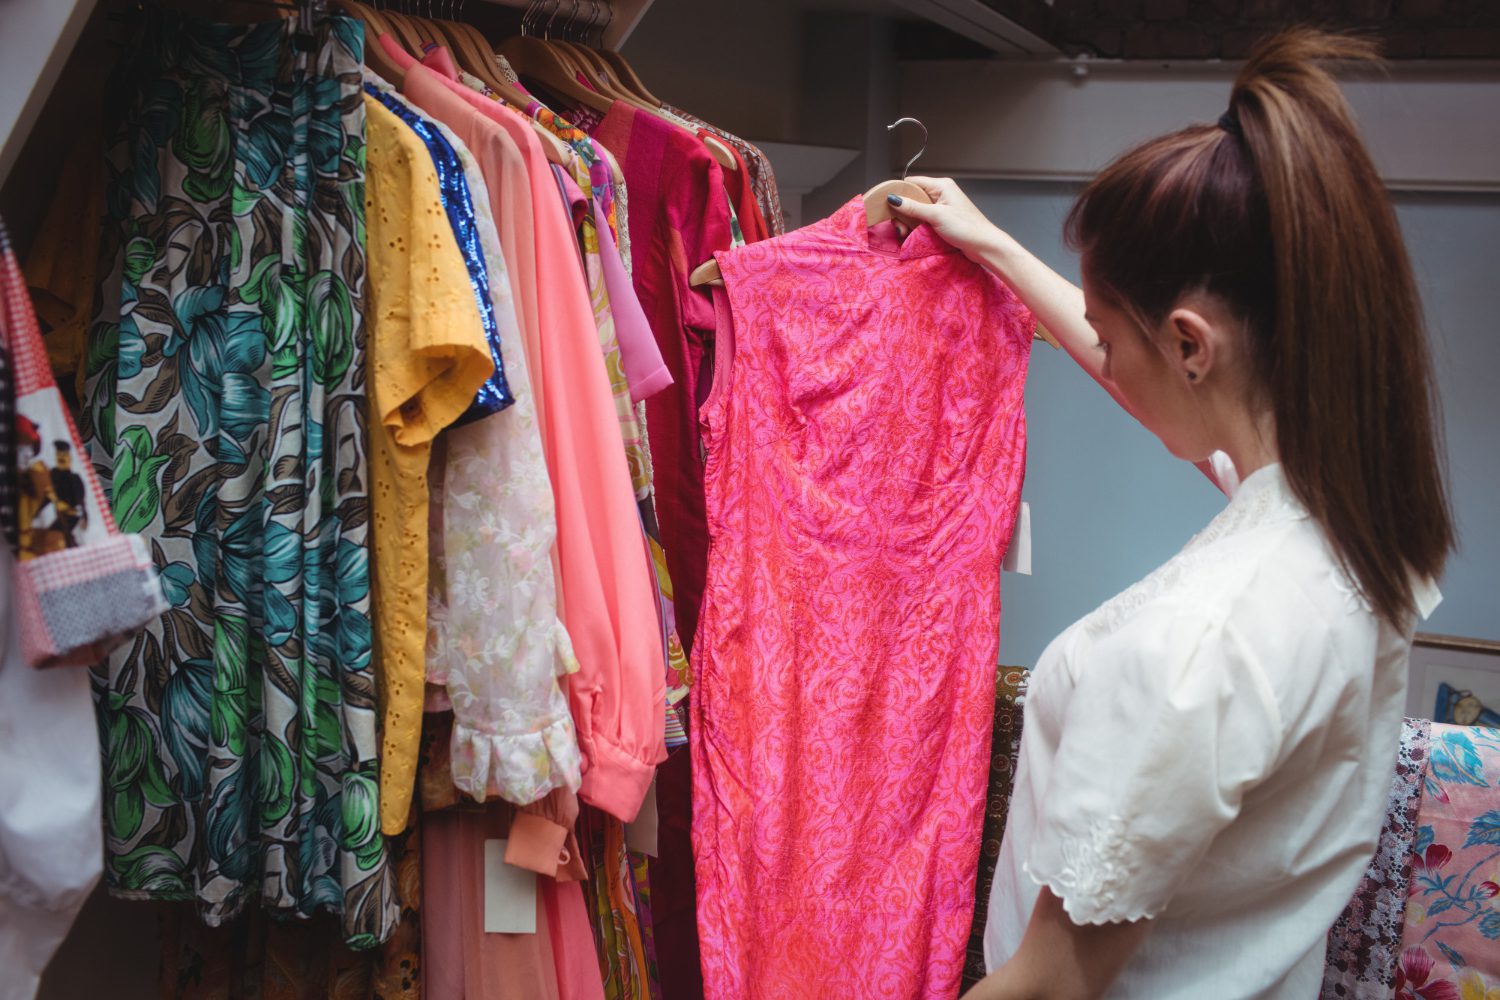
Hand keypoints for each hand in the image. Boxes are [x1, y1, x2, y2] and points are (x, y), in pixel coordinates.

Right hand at [884, 176, 1005, 264]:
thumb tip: (893, 198)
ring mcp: (942, 206)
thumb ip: (913, 207)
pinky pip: (923, 219)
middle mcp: (941, 193)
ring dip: (909, 221)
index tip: (890, 207)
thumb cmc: (966, 228)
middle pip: (912, 197)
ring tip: (906, 233)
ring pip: (916, 210)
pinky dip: (917, 226)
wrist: (984, 245)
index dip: (899, 193)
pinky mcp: (942, 219)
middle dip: (903, 212)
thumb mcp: (936, 216)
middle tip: (900, 226)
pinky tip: (914, 234)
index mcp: (941, 185)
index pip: (912, 182)